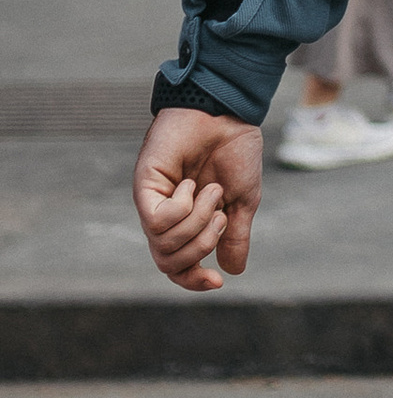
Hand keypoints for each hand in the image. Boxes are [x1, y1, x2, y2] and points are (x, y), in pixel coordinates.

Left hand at [133, 107, 263, 293]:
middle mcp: (164, 218)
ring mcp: (153, 202)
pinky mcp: (144, 187)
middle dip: (202, 245)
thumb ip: (234, 236)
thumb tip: (232, 271)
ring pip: (165, 244)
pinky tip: (190, 184)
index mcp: (186, 224)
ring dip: (198, 222)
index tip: (217, 282)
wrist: (228, 115)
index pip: (177, 268)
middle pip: (170, 264)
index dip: (193, 281)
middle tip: (220, 215)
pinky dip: (182, 207)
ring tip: (211, 191)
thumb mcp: (242, 201)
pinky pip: (158, 221)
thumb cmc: (235, 151)